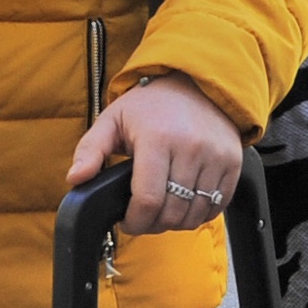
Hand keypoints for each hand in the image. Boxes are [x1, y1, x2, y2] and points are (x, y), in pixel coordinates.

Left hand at [68, 73, 241, 236]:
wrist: (197, 83)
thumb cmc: (152, 104)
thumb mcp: (113, 119)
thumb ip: (90, 150)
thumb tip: (75, 179)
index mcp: (157, 138)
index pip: (147, 199)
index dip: (135, 221)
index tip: (128, 221)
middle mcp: (190, 147)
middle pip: (171, 212)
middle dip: (153, 224)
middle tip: (143, 217)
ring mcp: (215, 156)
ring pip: (194, 214)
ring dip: (176, 222)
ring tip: (163, 211)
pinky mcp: (232, 163)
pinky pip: (216, 205)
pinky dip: (199, 214)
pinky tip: (184, 203)